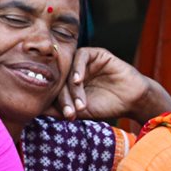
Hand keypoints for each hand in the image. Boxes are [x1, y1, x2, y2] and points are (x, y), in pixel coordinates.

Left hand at [53, 47, 170, 122]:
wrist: (133, 101)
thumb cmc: (108, 106)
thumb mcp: (82, 111)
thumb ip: (61, 109)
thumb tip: (37, 111)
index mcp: (68, 83)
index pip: (56, 89)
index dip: (59, 103)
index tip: (67, 117)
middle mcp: (75, 70)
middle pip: (61, 80)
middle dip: (66, 98)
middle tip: (71, 112)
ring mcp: (86, 62)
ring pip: (70, 69)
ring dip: (73, 88)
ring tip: (80, 103)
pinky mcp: (97, 53)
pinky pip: (82, 55)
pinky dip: (78, 67)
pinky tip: (79, 80)